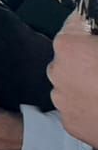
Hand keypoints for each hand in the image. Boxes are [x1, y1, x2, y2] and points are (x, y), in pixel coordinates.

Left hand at [49, 10, 97, 146]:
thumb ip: (93, 32)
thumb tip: (89, 25)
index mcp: (69, 46)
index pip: (74, 27)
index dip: (87, 31)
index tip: (94, 34)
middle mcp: (56, 71)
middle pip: (69, 58)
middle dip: (85, 61)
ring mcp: (61, 99)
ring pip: (70, 85)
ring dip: (84, 85)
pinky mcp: (69, 124)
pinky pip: (75, 109)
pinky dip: (86, 108)